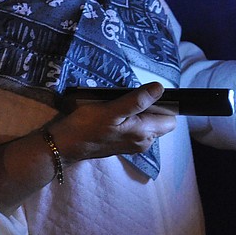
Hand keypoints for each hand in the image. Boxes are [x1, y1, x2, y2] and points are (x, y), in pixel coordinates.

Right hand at [51, 82, 176, 163]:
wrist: (64, 146)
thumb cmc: (87, 126)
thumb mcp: (112, 110)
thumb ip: (137, 100)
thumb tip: (160, 88)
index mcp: (145, 134)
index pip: (170, 120)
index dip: (165, 105)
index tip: (147, 94)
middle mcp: (143, 142)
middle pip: (159, 121)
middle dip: (150, 107)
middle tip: (129, 98)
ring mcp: (133, 144)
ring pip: (147, 123)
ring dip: (138, 111)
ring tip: (119, 104)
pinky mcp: (122, 143)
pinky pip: (135, 127)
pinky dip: (129, 118)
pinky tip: (114, 112)